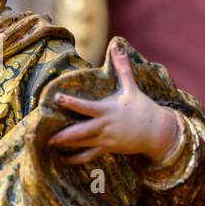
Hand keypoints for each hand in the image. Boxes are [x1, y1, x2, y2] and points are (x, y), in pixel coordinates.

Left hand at [48, 45, 181, 165]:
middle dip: (64, 134)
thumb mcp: (132, 88)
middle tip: (47, 136)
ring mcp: (106, 139)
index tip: (57, 98)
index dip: (71, 103)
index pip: (86, 107)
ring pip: (82, 144)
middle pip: (80, 131)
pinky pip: (90, 156)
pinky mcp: (108, 149)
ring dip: (66, 145)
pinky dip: (76, 158)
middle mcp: (105, 126)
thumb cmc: (143, 108)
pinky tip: (64, 159)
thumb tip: (117, 46)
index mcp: (108, 110)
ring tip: (49, 145)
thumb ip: (123, 68)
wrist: (157, 132)